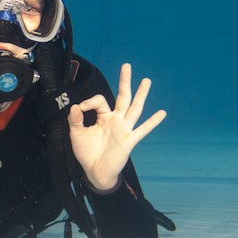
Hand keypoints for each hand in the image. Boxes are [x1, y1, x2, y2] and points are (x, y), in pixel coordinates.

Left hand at [68, 64, 165, 190]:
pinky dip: (152, 122)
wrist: (95, 172)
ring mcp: (124, 129)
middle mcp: (116, 120)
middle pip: (122, 97)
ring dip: (140, 95)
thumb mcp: (77, 135)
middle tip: (126, 65)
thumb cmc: (87, 153)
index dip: (89, 101)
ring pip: (134, 108)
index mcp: (104, 117)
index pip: (100, 101)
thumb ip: (75, 120)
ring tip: (146, 81)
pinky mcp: (129, 140)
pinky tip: (162, 113)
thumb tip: (75, 106)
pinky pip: (142, 130)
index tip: (81, 108)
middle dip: (124, 81)